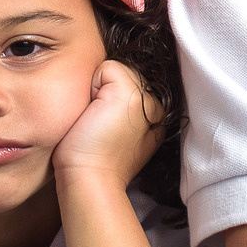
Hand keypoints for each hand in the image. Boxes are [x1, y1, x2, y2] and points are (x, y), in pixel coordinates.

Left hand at [52, 61, 162, 187]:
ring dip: (99, 88)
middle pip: (124, 74)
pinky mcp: (131, 93)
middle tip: (98, 124)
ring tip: (96, 118)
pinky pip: (107, 67)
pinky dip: (93, 84)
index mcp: (155, 119)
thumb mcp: (120, 136)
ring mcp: (146, 99)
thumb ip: (123, 112)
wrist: (91, 180)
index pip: (130, 85)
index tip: (104, 126)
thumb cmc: (95, 162)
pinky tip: (94, 112)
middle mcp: (156, 107)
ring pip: (117, 70)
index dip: (109, 97)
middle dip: (105, 91)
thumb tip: (106, 94)